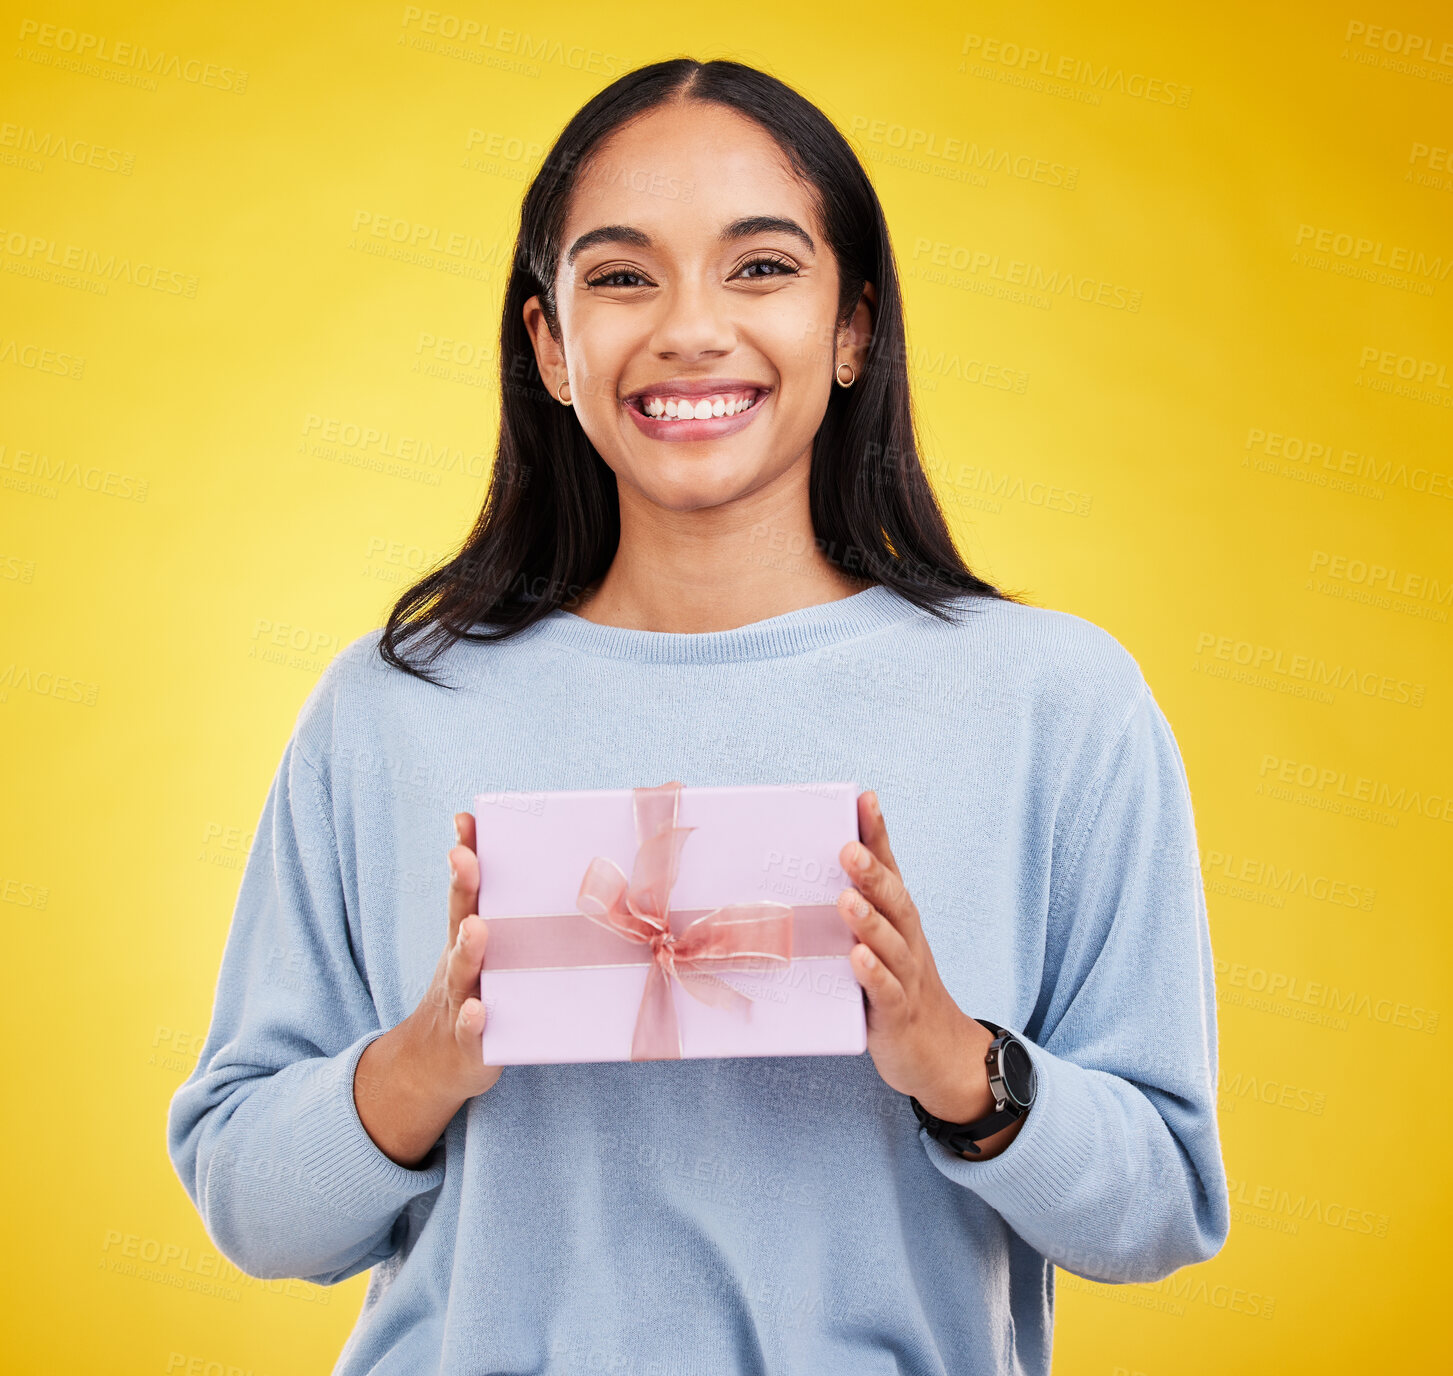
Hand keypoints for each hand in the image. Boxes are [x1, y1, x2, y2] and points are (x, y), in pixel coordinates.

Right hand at [415, 811, 503, 1099]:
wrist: (435, 1066)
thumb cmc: (481, 996)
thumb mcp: (493, 957)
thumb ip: (516, 923)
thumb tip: (574, 882)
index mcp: (471, 937)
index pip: (466, 890)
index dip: (466, 854)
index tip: (464, 820)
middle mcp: (461, 962)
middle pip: (459, 918)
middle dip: (462, 886)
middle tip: (463, 857)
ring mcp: (460, 999)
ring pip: (461, 971)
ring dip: (468, 949)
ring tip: (477, 928)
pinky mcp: (468, 1043)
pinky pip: (470, 1030)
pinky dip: (472, 1019)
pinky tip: (477, 1010)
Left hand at [836, 791, 998, 1126]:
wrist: (940, 1054)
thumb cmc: (896, 990)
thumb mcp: (878, 947)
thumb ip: (852, 914)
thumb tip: (804, 878)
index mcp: (899, 920)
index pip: (891, 869)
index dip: (878, 835)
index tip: (865, 798)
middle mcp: (907, 941)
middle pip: (894, 901)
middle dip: (872, 873)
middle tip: (848, 849)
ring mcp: (907, 977)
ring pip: (891, 944)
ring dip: (870, 921)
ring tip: (846, 899)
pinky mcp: (899, 1014)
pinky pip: (887, 992)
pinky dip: (874, 975)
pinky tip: (857, 959)